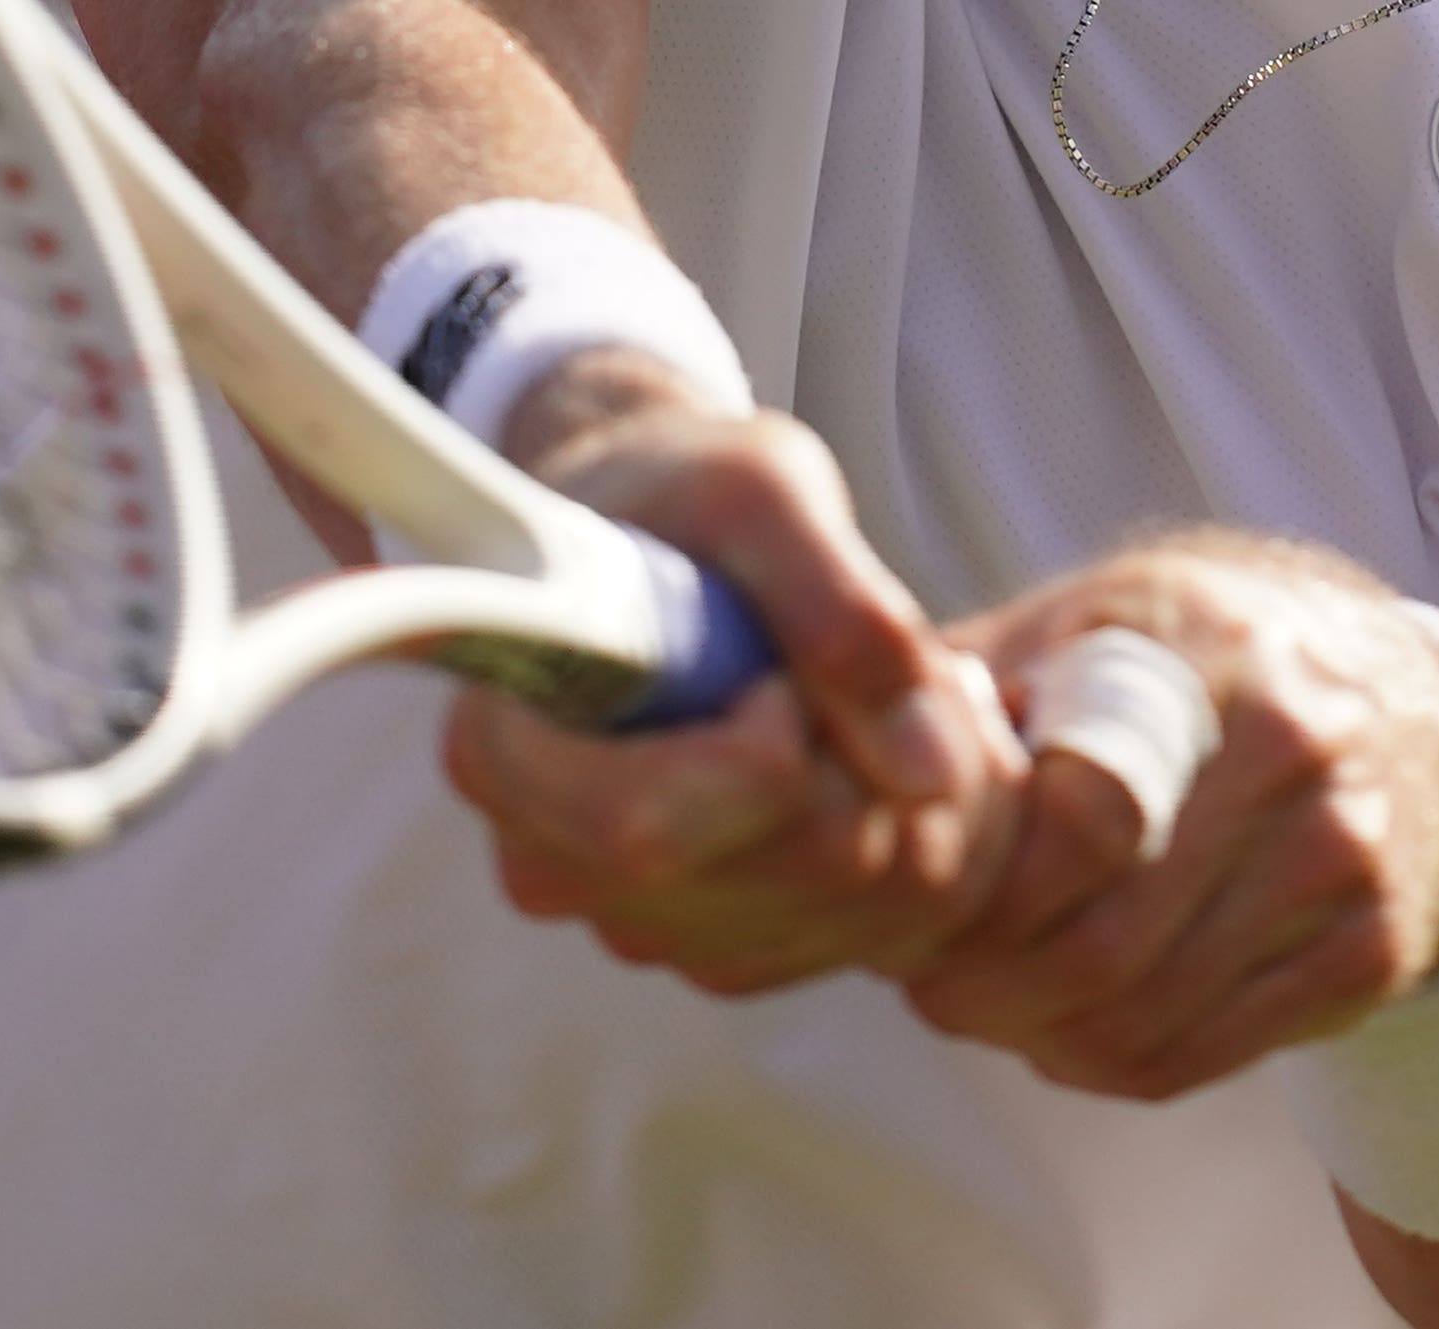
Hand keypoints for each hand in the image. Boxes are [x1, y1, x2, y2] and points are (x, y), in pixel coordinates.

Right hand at [437, 352, 1025, 993]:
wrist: (665, 533)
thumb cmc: (685, 498)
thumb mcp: (760, 492)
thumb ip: (841, 608)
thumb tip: (930, 769)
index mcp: (508, 751)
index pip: (650, 828)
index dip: (767, 754)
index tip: (785, 673)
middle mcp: (556, 865)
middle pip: (794, 866)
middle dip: (877, 751)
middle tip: (875, 655)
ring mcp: (642, 920)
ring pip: (864, 901)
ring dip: (918, 787)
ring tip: (867, 685)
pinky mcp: (724, 947)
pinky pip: (885, 925)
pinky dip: (923, 833)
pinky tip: (874, 747)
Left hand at [905, 536, 1438, 1102]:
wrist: (1417, 711)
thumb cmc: (1210, 658)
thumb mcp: (1102, 615)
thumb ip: (974, 674)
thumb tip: (821, 732)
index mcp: (1204, 653)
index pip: (1070, 817)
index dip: (972, 890)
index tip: (909, 905)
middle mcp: (1294, 753)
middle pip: (1098, 943)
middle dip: (984, 985)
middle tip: (924, 982)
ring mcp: (1343, 863)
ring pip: (1141, 1015)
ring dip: (1032, 1034)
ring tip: (982, 1001)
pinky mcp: (1370, 954)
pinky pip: (1201, 1054)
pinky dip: (1108, 1060)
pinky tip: (1068, 1024)